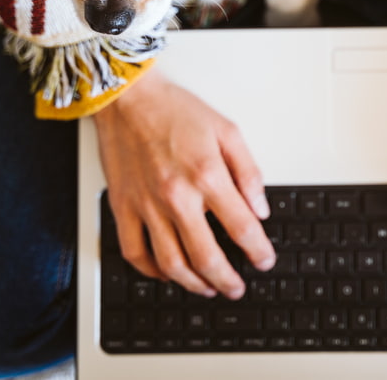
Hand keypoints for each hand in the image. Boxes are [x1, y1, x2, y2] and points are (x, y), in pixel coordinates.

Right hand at [94, 70, 274, 299]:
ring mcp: (146, 205)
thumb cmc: (175, 110)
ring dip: (193, 283)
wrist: (128, 98)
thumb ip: (249, 172)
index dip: (258, 251)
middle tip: (237, 287)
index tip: (264, 260)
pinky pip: (134, 252)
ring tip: (208, 288)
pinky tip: (167, 273)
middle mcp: (176, 196)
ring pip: (171, 263)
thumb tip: (261, 208)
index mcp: (207, 175)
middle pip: (207, 256)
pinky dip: (152, 271)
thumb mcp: (227, 130)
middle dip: (228, 280)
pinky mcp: (122, 207)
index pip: (242, 227)